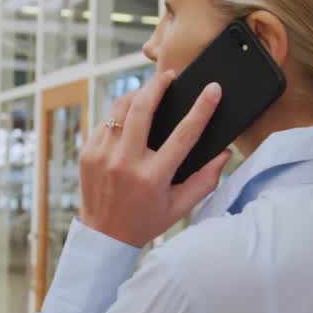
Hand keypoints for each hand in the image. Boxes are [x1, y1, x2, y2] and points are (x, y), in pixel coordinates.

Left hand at [79, 70, 230, 247]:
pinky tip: (129, 118)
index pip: (183, 135)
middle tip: (168, 75)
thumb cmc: (146, 221)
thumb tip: (225, 153)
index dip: (201, 109)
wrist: (103, 236)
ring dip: (136, 96)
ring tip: (149, 92)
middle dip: (157, 86)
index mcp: (153, 177)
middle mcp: (125, 163)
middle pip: (141, 109)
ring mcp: (102, 156)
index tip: (213, 89)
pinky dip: (119, 117)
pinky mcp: (87, 153)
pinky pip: (106, 123)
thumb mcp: (180, 207)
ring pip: (120, 110)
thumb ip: (206, 181)